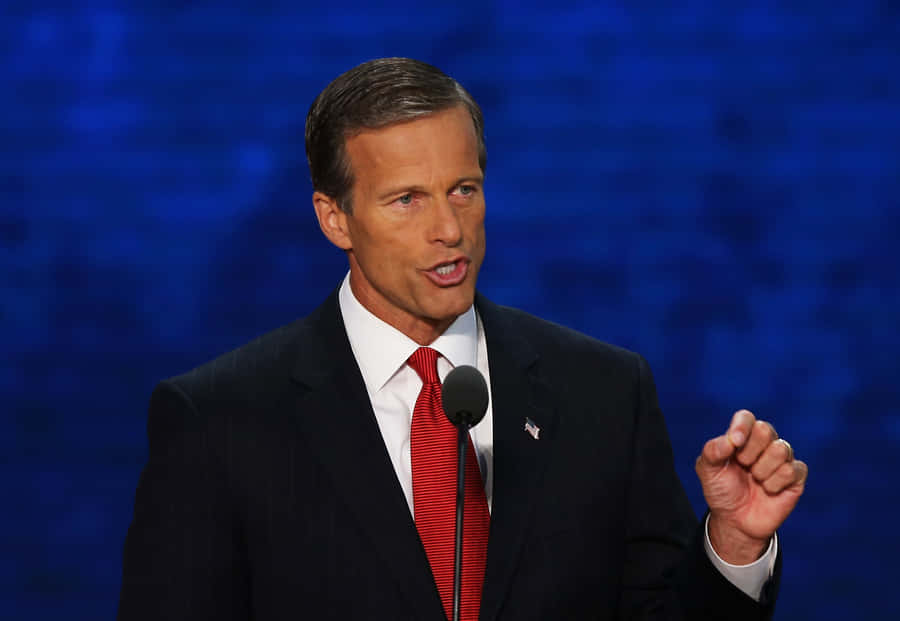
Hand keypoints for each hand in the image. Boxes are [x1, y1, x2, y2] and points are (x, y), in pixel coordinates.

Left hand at [695, 409, 807, 564]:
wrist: (735, 521)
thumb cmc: (722, 490)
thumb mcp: (707, 470)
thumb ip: (713, 450)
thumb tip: (731, 438)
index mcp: (742, 436)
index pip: (747, 417)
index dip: (742, 426)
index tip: (734, 443)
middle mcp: (764, 443)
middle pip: (765, 430)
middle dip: (749, 453)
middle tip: (743, 467)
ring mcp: (782, 459)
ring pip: (780, 450)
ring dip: (762, 470)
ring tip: (755, 480)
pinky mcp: (796, 477)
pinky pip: (792, 470)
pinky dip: (775, 484)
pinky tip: (768, 490)